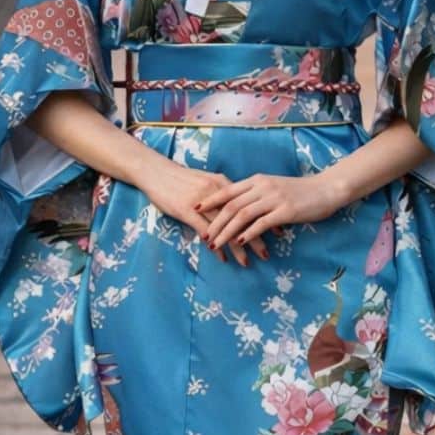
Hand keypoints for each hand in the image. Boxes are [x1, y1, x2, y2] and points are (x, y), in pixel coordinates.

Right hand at [137, 158, 271, 266]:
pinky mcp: (187, 212)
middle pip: (242, 218)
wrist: (155, 172)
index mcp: (223, 184)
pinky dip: (217, 245)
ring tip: (248, 262)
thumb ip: (221, 194)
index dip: (264, 218)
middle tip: (268, 253)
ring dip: (238, 247)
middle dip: (257, 237)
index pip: (250, 204)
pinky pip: (206, 231)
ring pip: (227, 227)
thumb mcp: (204, 182)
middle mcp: (217, 193)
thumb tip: (236, 208)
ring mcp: (203, 203)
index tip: (278, 232)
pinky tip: (223, 258)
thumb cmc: (179, 178)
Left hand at [197, 170, 342, 252]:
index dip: (210, 200)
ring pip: (242, 215)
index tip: (194, 209)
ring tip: (216, 244)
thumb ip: (255, 194)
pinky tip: (240, 243)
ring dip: (227, 232)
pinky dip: (248, 233)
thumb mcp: (273, 187)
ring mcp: (274, 198)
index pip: (227, 190)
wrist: (326, 189)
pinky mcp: (285, 211)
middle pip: (231, 205)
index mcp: (257, 180)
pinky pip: (262, 223)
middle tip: (204, 236)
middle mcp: (262, 187)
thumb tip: (237, 207)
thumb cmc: (299, 191)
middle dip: (214, 222)